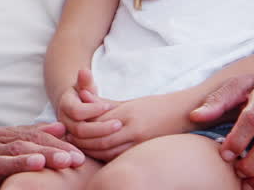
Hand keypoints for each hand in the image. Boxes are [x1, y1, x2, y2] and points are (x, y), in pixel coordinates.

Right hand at [0, 123, 84, 189]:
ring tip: (57, 160)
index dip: (59, 141)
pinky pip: (0, 166)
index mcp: (6, 134)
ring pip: (16, 150)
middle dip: (53, 149)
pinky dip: (18, 164)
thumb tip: (61, 127)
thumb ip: (36, 139)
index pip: (36, 133)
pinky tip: (35, 165)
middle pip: (28, 140)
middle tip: (75, 159)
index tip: (80, 153)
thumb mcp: (17, 152)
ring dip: (38, 155)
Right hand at [55, 68, 121, 149]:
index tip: (108, 106)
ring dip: (103, 139)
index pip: (77, 111)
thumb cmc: (84, 93)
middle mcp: (63, 122)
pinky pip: (90, 152)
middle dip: (101, 127)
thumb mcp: (84, 85)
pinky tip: (118, 144)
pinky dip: (103, 149)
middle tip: (120, 123)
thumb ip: (85, 80)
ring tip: (121, 132)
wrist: (75, 106)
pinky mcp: (77, 146)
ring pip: (84, 144)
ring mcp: (69, 136)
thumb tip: (84, 71)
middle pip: (80, 130)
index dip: (93, 110)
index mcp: (65, 106)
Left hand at [73, 93, 194, 161]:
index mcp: (127, 113)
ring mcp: (140, 142)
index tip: (69, 126)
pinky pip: (119, 157)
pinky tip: (98, 154)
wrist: (184, 114)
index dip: (80, 126)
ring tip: (80, 148)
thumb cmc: (154, 107)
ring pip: (108, 152)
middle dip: (81, 142)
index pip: (96, 122)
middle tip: (70, 141)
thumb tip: (81, 95)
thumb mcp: (128, 103)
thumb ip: (104, 103)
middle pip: (99, 140)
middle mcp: (134, 129)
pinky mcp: (144, 151)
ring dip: (91, 151)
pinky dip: (105, 157)